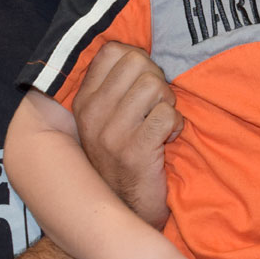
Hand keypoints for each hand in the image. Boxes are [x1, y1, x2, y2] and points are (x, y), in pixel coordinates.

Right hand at [73, 41, 181, 225]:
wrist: (126, 209)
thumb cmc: (125, 157)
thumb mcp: (108, 120)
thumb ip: (116, 85)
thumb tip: (142, 50)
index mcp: (84, 101)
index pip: (113, 51)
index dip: (139, 61)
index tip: (143, 85)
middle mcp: (92, 114)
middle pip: (138, 62)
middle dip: (158, 80)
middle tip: (156, 107)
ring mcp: (111, 133)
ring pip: (155, 86)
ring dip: (168, 104)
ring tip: (160, 124)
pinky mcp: (134, 151)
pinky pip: (167, 115)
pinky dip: (175, 125)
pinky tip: (166, 139)